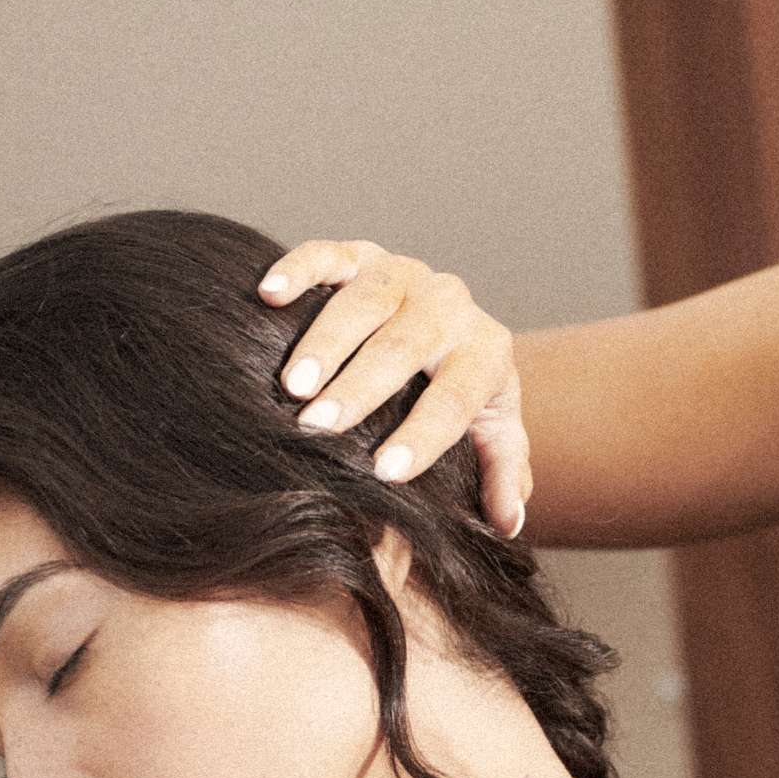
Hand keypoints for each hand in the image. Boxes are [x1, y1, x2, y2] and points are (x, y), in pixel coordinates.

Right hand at [257, 239, 531, 537]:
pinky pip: (329, 254)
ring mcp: (404, 275)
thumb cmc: (467, 395)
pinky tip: (269, 295)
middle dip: (361, 388)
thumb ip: (503, 475)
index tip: (384, 472)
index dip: (423, 435)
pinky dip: (298, 269)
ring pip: (365, 300)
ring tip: (292, 386)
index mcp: (486, 352)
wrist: (454, 327)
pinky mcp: (362, 254)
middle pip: (405, 347)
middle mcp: (450, 306)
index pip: (455, 398)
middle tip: (318, 427)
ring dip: (325, 342)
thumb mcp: (494, 434)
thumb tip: (509, 524)